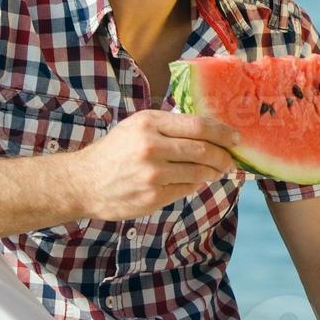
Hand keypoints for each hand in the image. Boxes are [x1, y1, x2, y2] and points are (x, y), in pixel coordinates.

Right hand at [71, 110, 237, 220]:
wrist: (84, 182)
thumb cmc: (115, 151)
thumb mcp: (137, 126)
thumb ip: (169, 125)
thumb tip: (210, 130)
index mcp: (149, 123)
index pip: (198, 126)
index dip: (222, 132)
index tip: (235, 138)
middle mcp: (152, 146)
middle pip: (203, 150)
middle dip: (223, 156)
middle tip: (230, 159)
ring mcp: (153, 174)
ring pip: (199, 172)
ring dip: (213, 172)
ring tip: (216, 170)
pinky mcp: (154, 196)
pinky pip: (187, 188)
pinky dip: (195, 184)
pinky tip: (194, 180)